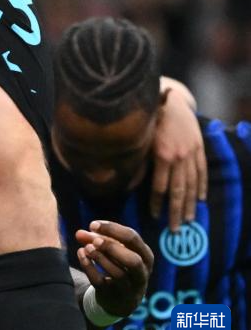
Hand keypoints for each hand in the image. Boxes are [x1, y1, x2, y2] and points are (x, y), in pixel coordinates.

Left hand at [75, 220, 153, 318]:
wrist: (120, 299)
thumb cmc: (117, 265)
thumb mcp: (112, 250)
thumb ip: (95, 239)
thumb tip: (78, 233)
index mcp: (145, 256)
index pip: (132, 238)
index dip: (112, 229)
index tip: (92, 225)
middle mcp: (142, 274)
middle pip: (133, 260)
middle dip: (112, 247)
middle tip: (94, 240)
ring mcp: (130, 289)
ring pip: (119, 274)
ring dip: (100, 258)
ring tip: (87, 248)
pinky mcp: (115, 298)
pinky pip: (101, 283)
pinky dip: (89, 267)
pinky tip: (81, 254)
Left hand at [150, 88, 207, 229]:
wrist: (171, 99)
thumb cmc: (150, 118)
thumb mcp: (140, 138)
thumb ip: (137, 161)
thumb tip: (127, 183)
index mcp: (162, 155)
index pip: (160, 187)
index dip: (157, 203)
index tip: (154, 216)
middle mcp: (179, 157)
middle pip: (178, 191)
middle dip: (175, 212)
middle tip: (175, 230)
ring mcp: (191, 153)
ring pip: (192, 184)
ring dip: (190, 204)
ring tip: (188, 220)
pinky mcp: (199, 149)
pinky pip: (202, 172)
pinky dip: (202, 187)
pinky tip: (201, 200)